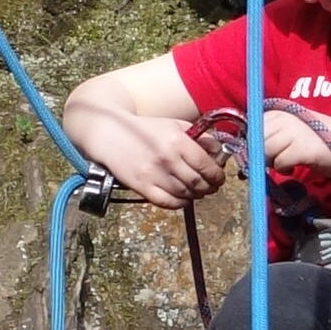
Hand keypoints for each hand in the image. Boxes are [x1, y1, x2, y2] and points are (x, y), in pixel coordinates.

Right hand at [106, 120, 234, 206]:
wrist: (111, 134)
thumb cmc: (144, 129)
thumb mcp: (174, 125)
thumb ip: (198, 137)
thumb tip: (217, 151)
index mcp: (177, 141)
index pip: (206, 165)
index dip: (217, 175)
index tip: (219, 177)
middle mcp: (167, 158)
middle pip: (197, 182)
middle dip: (209, 187)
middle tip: (212, 187)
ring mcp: (153, 174)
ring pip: (184, 194)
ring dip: (196, 195)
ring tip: (198, 192)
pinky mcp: (141, 186)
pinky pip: (166, 202)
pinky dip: (179, 204)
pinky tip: (183, 199)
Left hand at [255, 105, 330, 174]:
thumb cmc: (329, 144)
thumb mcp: (301, 130)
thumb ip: (280, 132)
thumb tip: (254, 144)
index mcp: (288, 110)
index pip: (257, 122)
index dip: (257, 139)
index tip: (265, 151)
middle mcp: (289, 116)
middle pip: (258, 136)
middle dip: (261, 152)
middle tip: (275, 161)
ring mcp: (295, 131)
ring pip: (265, 149)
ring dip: (271, 161)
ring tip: (285, 165)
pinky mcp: (302, 148)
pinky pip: (279, 161)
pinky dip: (283, 169)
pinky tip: (293, 168)